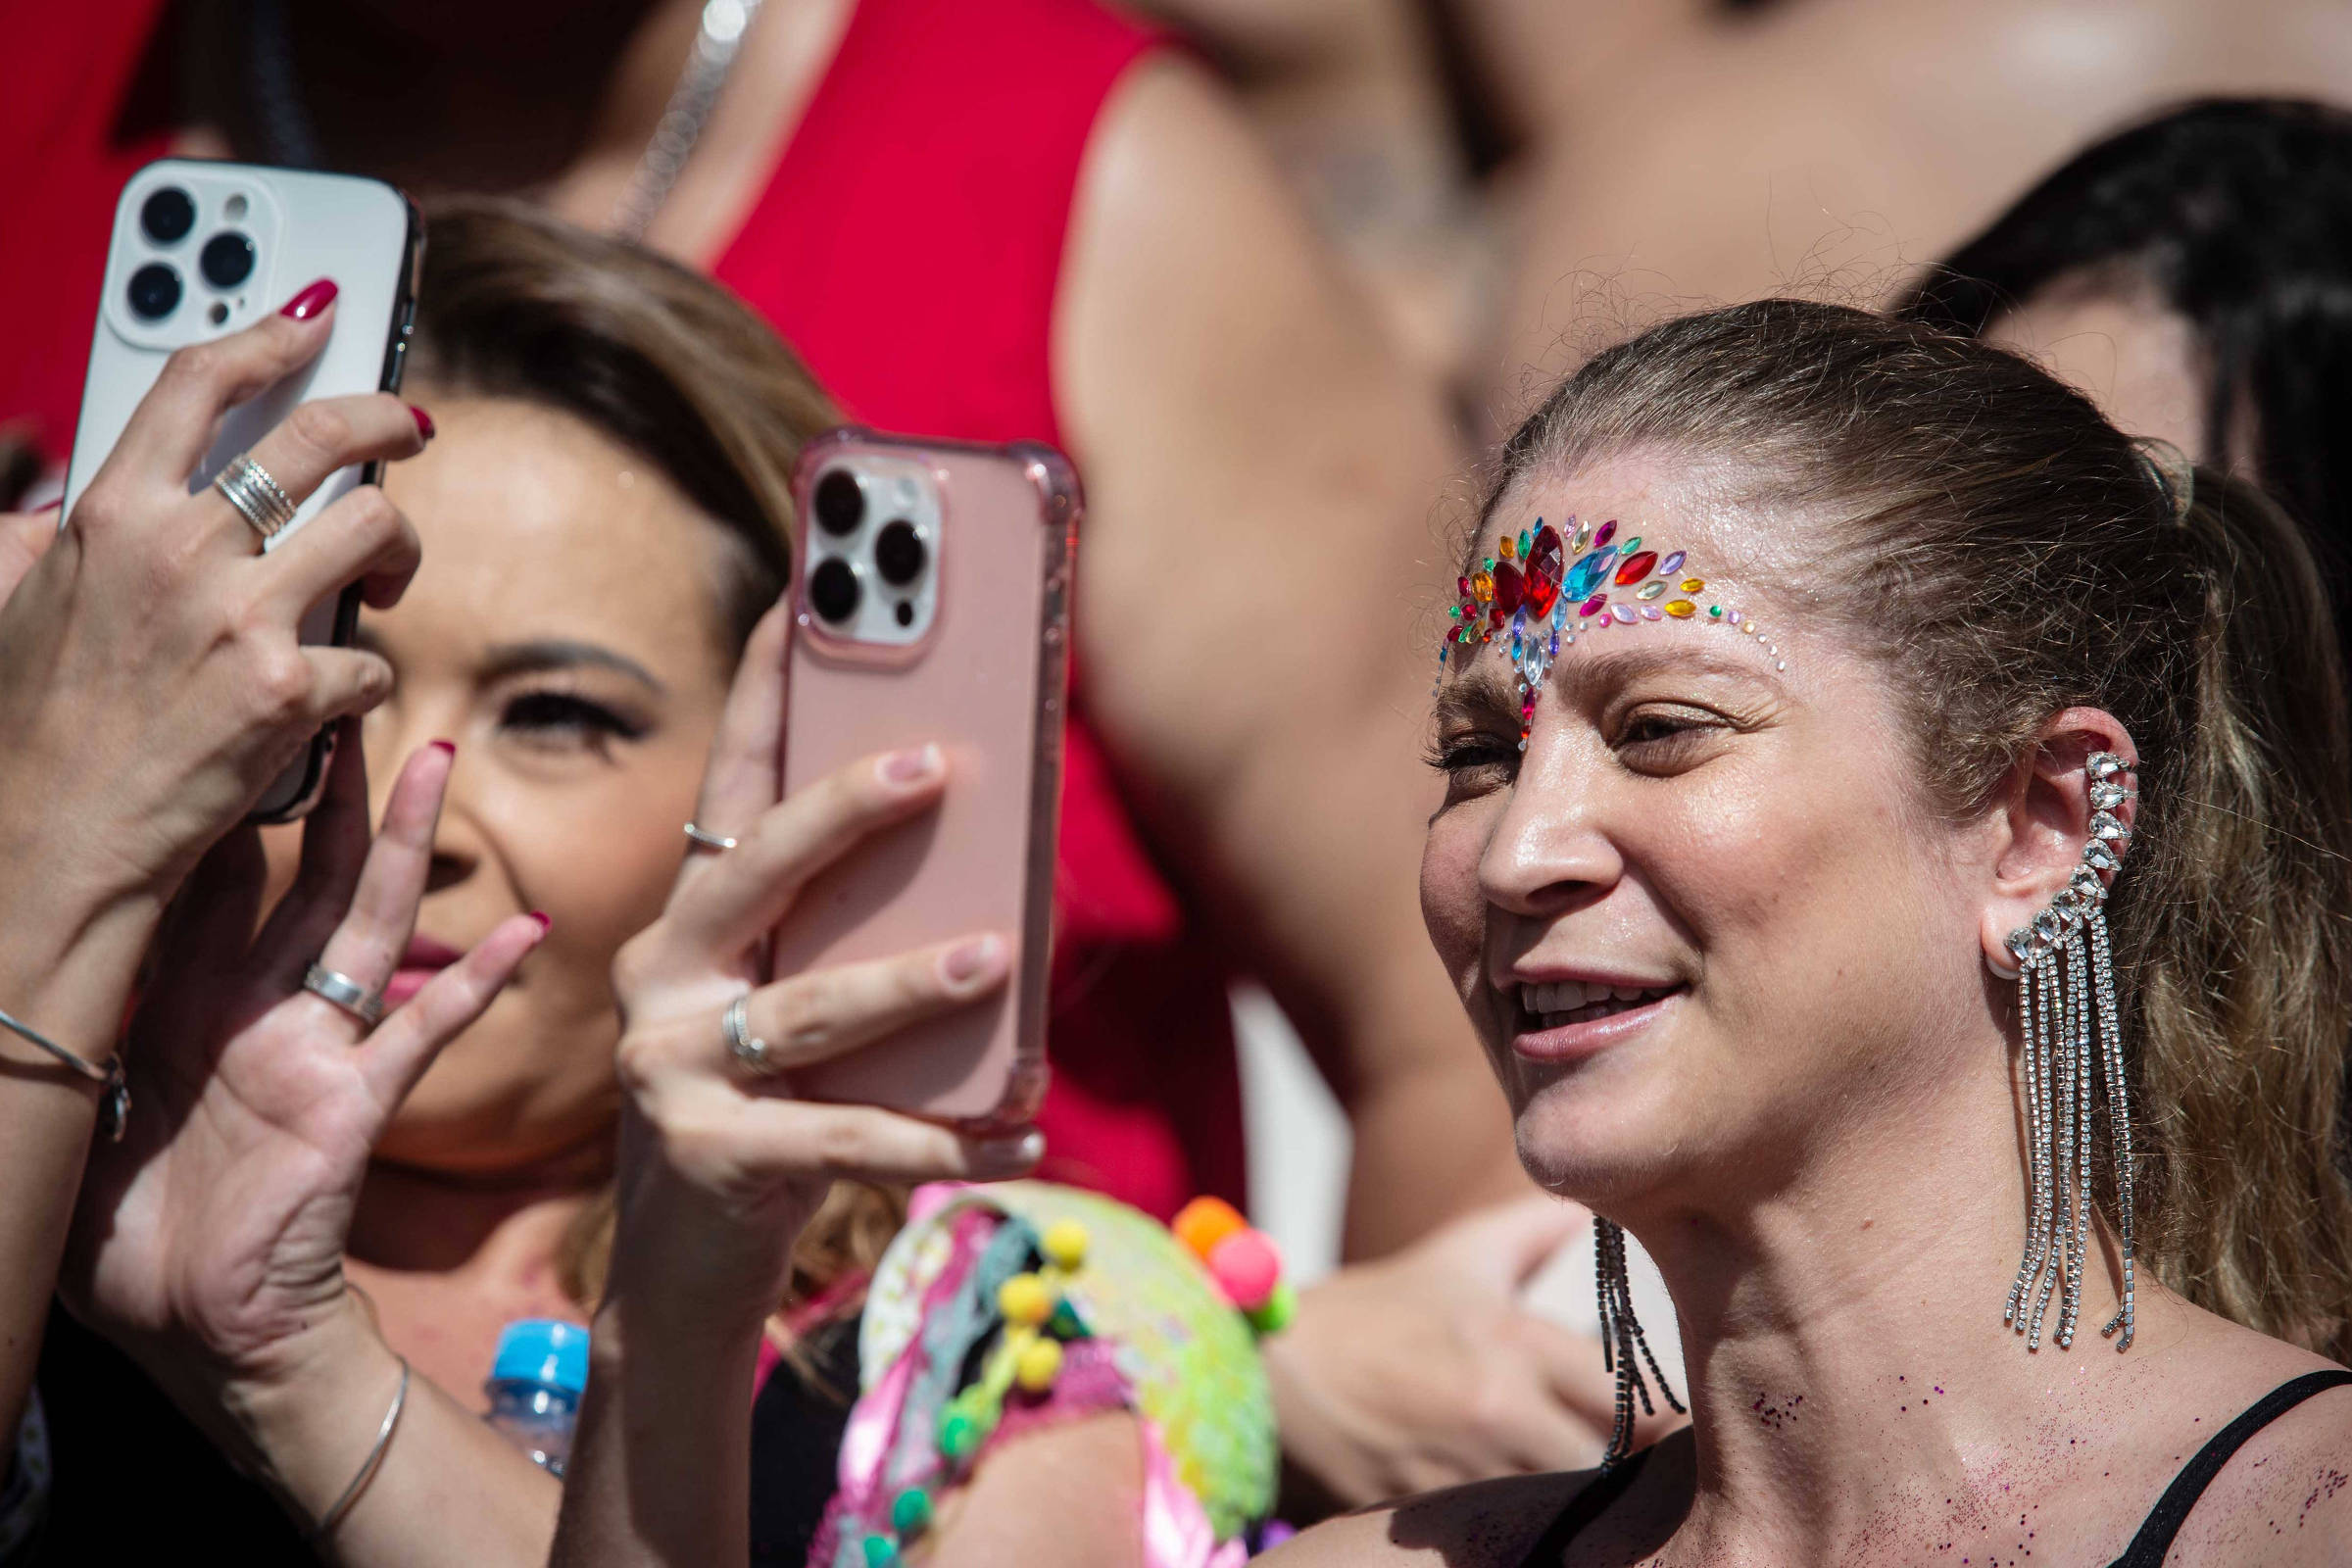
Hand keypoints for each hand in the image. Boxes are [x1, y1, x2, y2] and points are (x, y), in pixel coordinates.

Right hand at [0, 288, 426, 925]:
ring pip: (375, 529)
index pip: (199, 383)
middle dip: (387, 417)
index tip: (314, 318)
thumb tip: (67, 500)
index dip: (268, 336)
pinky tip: (335, 696)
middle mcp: (181, 551)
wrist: (51, 842)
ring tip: (389, 576)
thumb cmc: (30, 731)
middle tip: (411, 426)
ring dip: (399, 550)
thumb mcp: (13, 603)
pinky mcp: (293, 691)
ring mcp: (243, 619)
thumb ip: (47, 538)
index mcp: (109, 515)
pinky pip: (373, 659)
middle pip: (322, 437)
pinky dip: (363, 678)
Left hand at [58, 735, 544, 1420]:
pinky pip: (421, 1035)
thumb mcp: (79, 1117)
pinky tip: (522, 936)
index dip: (218, 806)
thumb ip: (75, 1038)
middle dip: (325, 791)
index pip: (207, 882)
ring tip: (429, 762)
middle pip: (301, 876)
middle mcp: (258, 1011)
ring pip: (364, 925)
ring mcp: (315, 1052)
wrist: (197, 1333)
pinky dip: (473, 986)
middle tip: (343, 700)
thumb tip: (28, 951)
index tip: (226, 720)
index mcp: (185, 1007)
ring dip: (398, 844)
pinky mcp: (353, 1107)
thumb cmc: (128, 1239)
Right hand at [601, 602, 1039, 1333]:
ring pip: (808, 1008)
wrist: (685, 1272)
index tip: (806, 593)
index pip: (734, 787)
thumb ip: (854, 945)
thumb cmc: (766, 1110)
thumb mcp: (797, 1012)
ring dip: (909, 982)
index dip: (764, 691)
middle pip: (756, 871)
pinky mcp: (711, 1156)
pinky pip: (845, 1139)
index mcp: (693, 921)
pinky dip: (940, 1140)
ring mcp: (673, 1067)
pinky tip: (1020, 1136)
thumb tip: (1001, 889)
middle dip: (843, 809)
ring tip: (999, 955)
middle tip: (938, 762)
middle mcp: (665, 977)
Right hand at [1265, 1195, 1640, 1506]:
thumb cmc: (1380, 1308)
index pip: (1633, 1400)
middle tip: (1640, 1474)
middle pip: (1605, 1467)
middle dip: (1622, 1473)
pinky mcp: (1422, 1514)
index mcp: (1515, 1339)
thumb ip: (1536, 1230)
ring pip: (1556, 1507)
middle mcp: (1496, 1404)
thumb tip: (1597, 1206)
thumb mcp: (1461, 1255)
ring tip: (1584, 1494)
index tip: (1672, 1430)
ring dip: (1570, 1502)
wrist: (1275, 1365)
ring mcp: (1458, 1465)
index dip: (1663, 1423)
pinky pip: (1494, 1534)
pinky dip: (1510, 1526)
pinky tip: (1517, 1516)